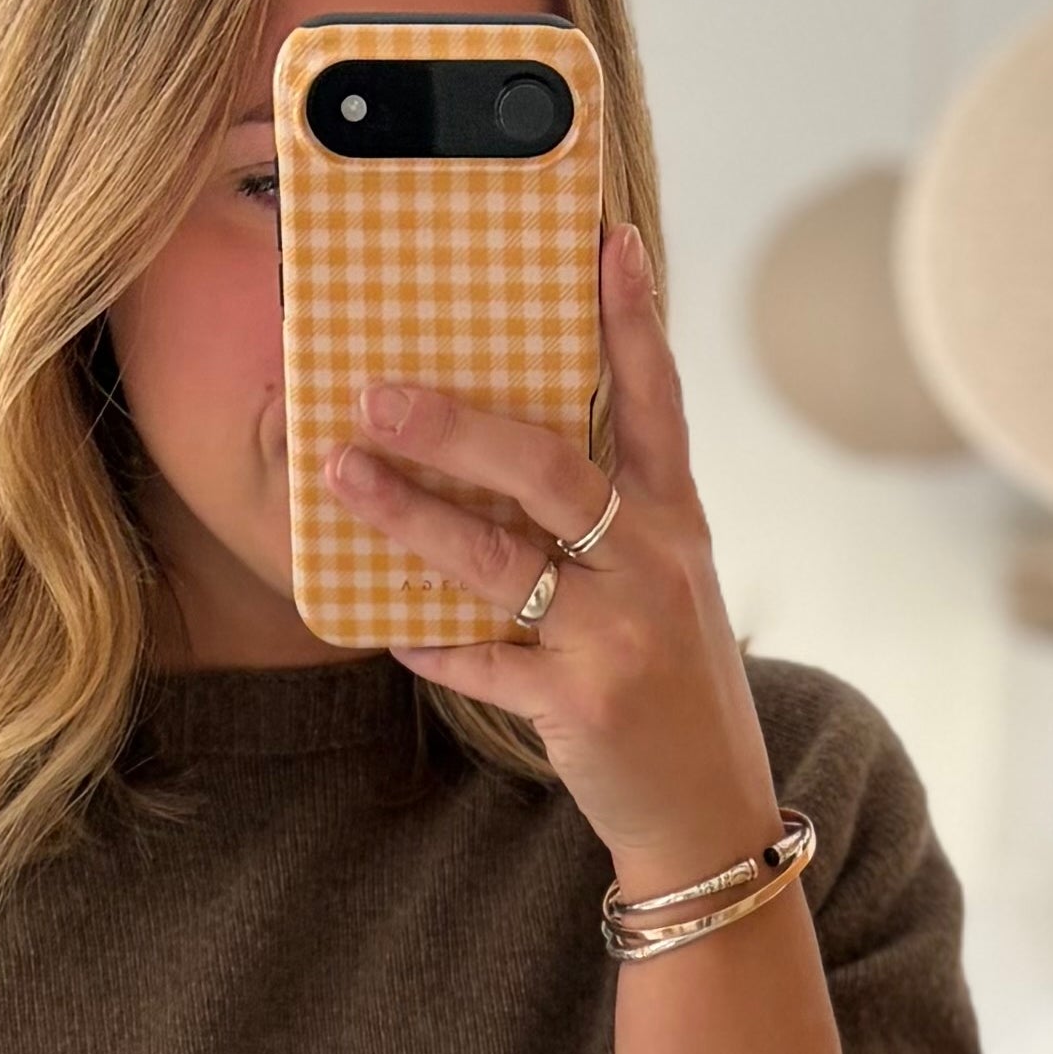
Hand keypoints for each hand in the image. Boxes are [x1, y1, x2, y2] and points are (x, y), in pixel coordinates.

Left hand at [328, 223, 783, 898]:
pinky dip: (432, 645)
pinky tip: (386, 630)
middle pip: (550, 469)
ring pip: (499, 559)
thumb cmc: (670, 687)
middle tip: (378, 392)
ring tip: (342, 477)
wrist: (710, 813)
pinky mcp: (582, 703)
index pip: (657, 402)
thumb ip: (606, 524)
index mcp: (675, 524)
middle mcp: (653, 566)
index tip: (606, 240)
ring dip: (410, 516)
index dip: (632, 320)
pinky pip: (483, 662)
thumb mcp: (665, 589)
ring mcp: (618, 635)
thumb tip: (496, 461)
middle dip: (457, 426)